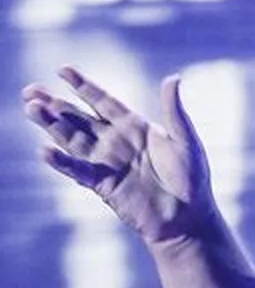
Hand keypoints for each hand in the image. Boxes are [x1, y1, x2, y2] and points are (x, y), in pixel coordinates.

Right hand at [22, 67, 215, 246]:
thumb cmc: (192, 179)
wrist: (188, 217)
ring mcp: (107, 163)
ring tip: (31, 108)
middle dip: (55, 104)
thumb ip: (174, 111)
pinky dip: (61, 161)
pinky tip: (44, 150)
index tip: (62, 69)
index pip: (103, 101)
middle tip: (30, 90)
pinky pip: (78, 170)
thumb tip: (173, 78)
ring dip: (51, 125)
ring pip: (72, 139)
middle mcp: (116, 142)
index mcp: (135, 127)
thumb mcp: (186, 140)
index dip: (83, 85)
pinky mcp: (103, 185)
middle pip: (79, 118)